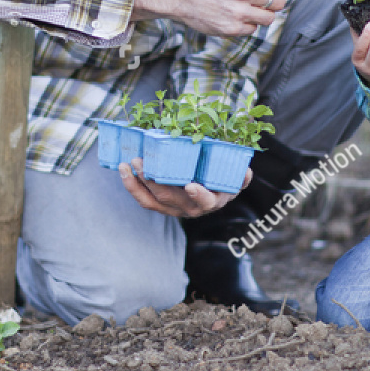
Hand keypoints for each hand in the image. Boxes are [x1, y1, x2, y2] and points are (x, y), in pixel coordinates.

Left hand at [118, 159, 247, 217]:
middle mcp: (188, 209)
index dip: (199, 195)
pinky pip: (142, 199)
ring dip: (136, 184)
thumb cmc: (219, 182)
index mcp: (209, 202)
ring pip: (151, 201)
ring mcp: (171, 208)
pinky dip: (131, 185)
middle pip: (169, 198)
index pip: (205, 202)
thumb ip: (240, 177)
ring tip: (126, 164)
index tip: (191, 185)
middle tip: (142, 161)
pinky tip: (123, 169)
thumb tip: (246, 170)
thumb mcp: (233, 181)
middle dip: (153, 181)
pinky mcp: (158, 205)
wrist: (207, 195)